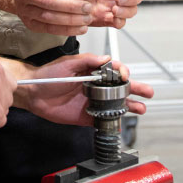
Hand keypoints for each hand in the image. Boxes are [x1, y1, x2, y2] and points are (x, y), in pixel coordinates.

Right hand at [4, 0, 95, 35]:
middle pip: (49, 1)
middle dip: (72, 6)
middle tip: (88, 7)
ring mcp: (24, 9)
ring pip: (48, 17)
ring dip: (70, 20)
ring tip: (86, 18)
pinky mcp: (29, 23)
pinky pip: (48, 29)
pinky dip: (65, 30)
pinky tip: (80, 28)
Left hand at [14, 53, 153, 126]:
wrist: (33, 93)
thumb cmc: (49, 75)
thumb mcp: (68, 63)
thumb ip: (87, 61)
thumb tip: (106, 58)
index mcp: (92, 72)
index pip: (114, 71)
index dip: (123, 72)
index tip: (126, 75)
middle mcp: (95, 87)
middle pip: (120, 88)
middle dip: (136, 89)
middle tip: (148, 92)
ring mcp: (92, 102)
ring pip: (115, 105)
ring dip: (129, 106)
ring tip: (141, 108)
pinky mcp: (86, 117)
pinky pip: (102, 121)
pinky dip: (113, 123)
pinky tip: (122, 124)